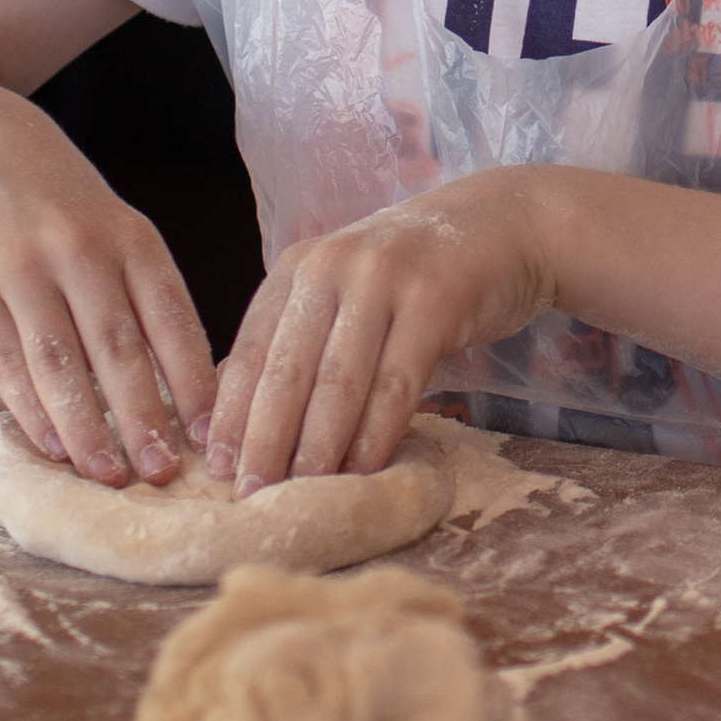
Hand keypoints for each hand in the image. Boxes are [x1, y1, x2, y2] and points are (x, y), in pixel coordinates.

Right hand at [0, 75, 218, 483]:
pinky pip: (4, 359)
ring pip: (61, 361)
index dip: (196, 382)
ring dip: (88, 427)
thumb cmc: (55, 199)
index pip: (174, 318)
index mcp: (131, 236)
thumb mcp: (112, 225)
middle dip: (145, 418)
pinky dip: (31, 408)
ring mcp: (20, 267)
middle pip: (120, 349)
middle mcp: (79, 249)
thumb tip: (184, 388)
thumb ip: (141, 293)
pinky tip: (53, 444)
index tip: (214, 437)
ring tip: (110, 474)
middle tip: (164, 474)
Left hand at [208, 169, 557, 484]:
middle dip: (265, 441)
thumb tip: (247, 422)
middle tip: (250, 495)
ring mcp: (383, 279)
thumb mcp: (347, 290)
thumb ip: (303, 338)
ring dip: (317, 447)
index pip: (249, 349)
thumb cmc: (416, 273)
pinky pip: (397, 383)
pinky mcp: (435, 300)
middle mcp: (332, 265)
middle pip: (286, 370)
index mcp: (298, 266)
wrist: (504, 225)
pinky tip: (364, 470)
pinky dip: (377, 433)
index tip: (216, 468)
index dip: (231, 413)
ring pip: (338, 382)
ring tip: (303, 496)